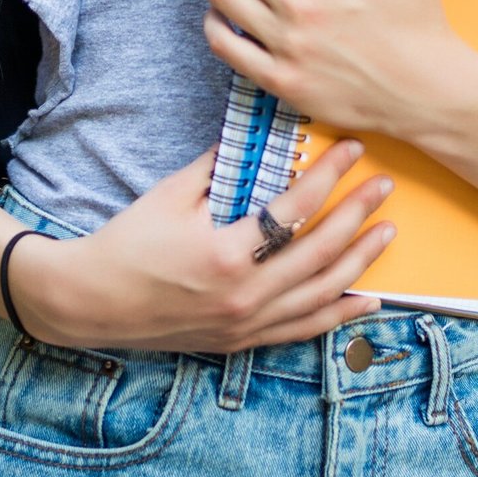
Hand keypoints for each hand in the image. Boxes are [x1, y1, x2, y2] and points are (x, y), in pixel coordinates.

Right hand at [6, 136, 397, 353]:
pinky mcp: (242, 341)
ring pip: (321, 294)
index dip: (329, 175)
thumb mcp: (171, 195)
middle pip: (319, 252)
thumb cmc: (127, 243)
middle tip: (385, 186)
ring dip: (360, 262)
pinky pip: (303, 330)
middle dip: (357, 215)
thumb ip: (219, 166)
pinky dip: (339, 314)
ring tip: (386, 232)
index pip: (294, 207)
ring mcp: (246, 323)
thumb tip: (258, 135)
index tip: (354, 150)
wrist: (91, 302)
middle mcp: (244, 295)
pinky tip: (368, 299)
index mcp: (226, 254)